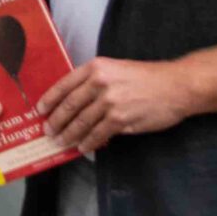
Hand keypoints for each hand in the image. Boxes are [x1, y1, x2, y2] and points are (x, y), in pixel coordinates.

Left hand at [36, 58, 194, 157]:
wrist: (176, 86)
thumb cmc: (148, 77)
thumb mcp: (117, 69)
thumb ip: (96, 81)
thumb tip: (75, 101)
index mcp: (96, 67)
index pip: (64, 85)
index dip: (49, 99)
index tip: (40, 110)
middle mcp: (100, 83)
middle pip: (69, 106)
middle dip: (56, 121)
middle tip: (49, 131)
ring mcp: (110, 102)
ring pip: (81, 122)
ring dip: (69, 135)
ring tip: (62, 142)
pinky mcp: (121, 119)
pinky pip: (97, 134)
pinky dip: (88, 143)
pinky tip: (83, 148)